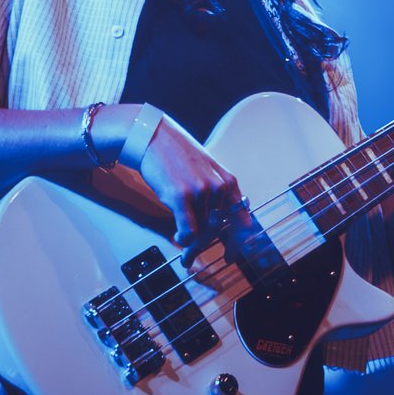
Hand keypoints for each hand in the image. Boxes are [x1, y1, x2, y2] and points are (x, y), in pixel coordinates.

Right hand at [123, 111, 247, 248]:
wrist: (152, 137)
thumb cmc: (176, 154)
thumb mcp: (206, 169)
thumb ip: (216, 192)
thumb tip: (218, 220)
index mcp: (227, 181)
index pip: (241, 218)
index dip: (238, 242)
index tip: (231, 255)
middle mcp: (218, 187)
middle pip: (217, 228)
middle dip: (205, 246)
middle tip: (193, 257)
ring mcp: (201, 191)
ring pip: (201, 231)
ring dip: (192, 247)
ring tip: (185, 255)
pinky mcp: (182, 196)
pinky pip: (188, 230)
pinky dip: (184, 239)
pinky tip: (179, 238)